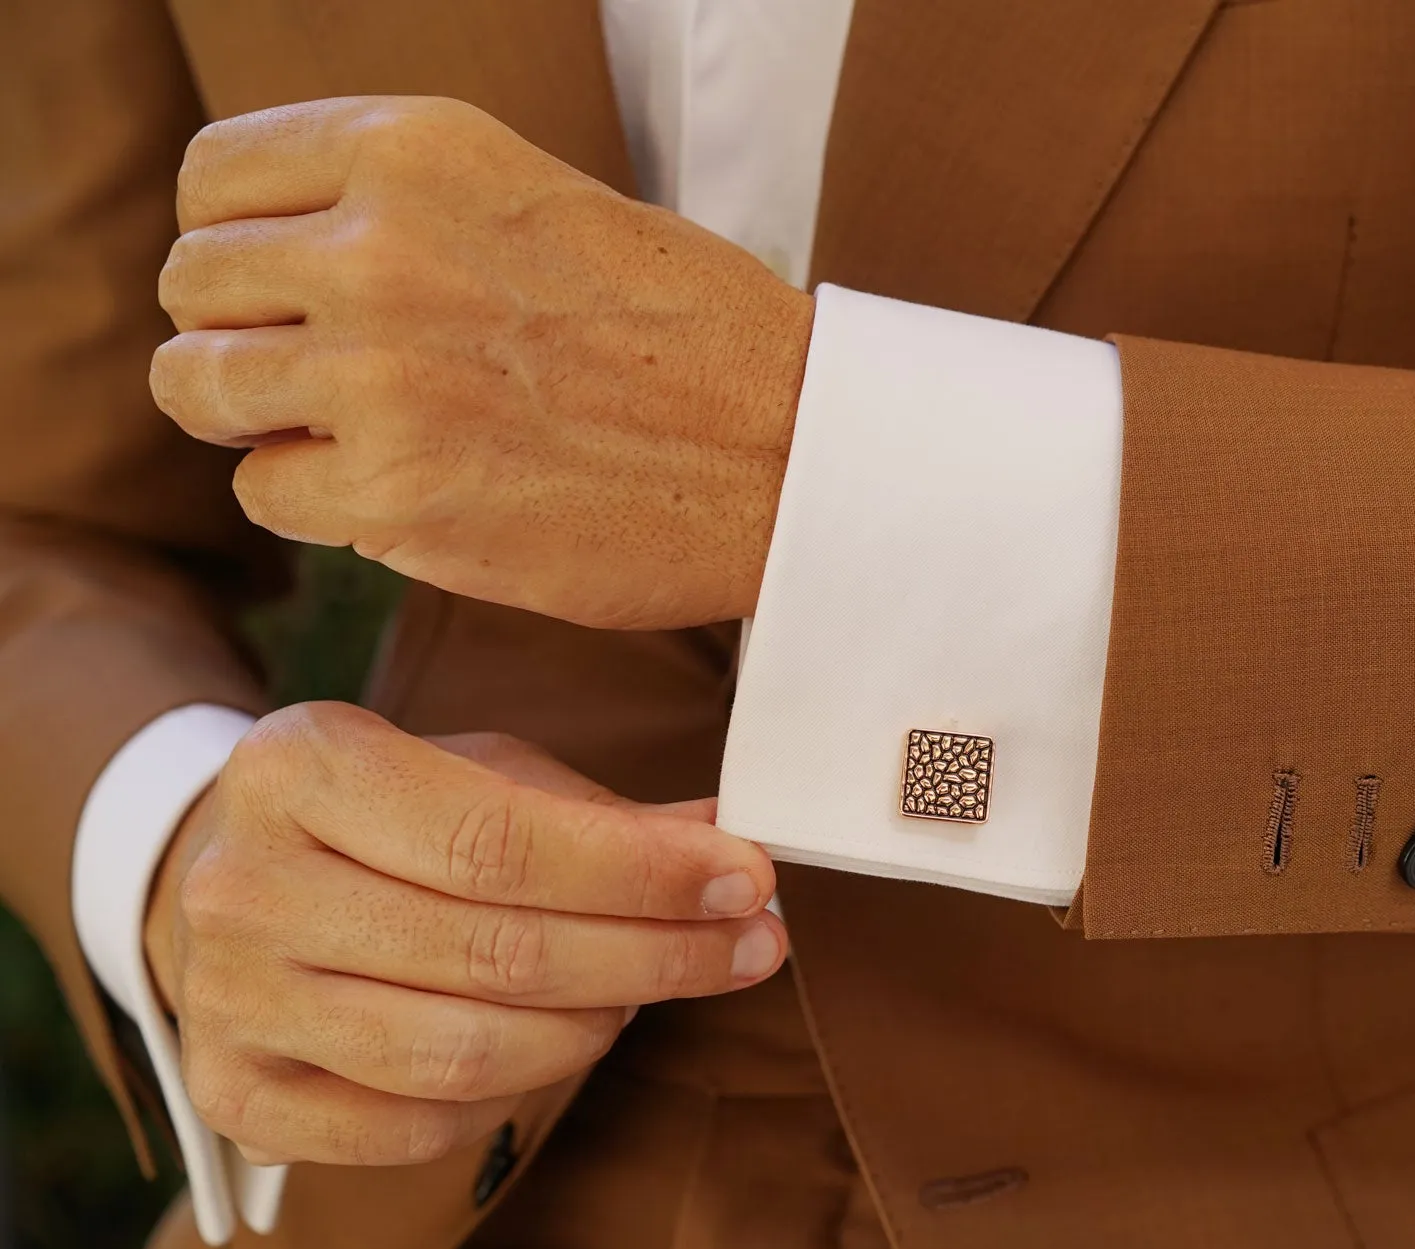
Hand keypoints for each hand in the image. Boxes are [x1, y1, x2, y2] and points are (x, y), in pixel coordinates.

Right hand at [141, 702, 785, 1166]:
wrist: (237, 875)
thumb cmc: (389, 813)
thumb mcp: (483, 772)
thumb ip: (601, 815)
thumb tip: (732, 847)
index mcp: (301, 766)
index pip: (500, 842)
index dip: (641, 874)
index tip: (748, 880)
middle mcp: (244, 884)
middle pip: (495, 953)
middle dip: (654, 955)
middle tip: (752, 945)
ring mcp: (228, 998)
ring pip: (463, 1051)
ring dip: (595, 1028)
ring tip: (649, 990)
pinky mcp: (236, 1093)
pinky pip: (415, 1127)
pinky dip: (514, 1095)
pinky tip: (560, 1042)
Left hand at [149, 96, 814, 630]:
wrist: (791, 450)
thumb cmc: (686, 332)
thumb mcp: (538, 199)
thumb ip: (403, 208)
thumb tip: (277, 259)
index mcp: (416, 150)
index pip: (214, 178)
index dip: (234, 241)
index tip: (279, 286)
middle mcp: (381, 248)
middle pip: (192, 284)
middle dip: (241, 333)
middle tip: (318, 374)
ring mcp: (380, 375)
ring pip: (200, 388)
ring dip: (258, 419)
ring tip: (343, 434)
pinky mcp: (396, 494)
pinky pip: (265, 492)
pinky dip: (316, 500)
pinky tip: (398, 489)